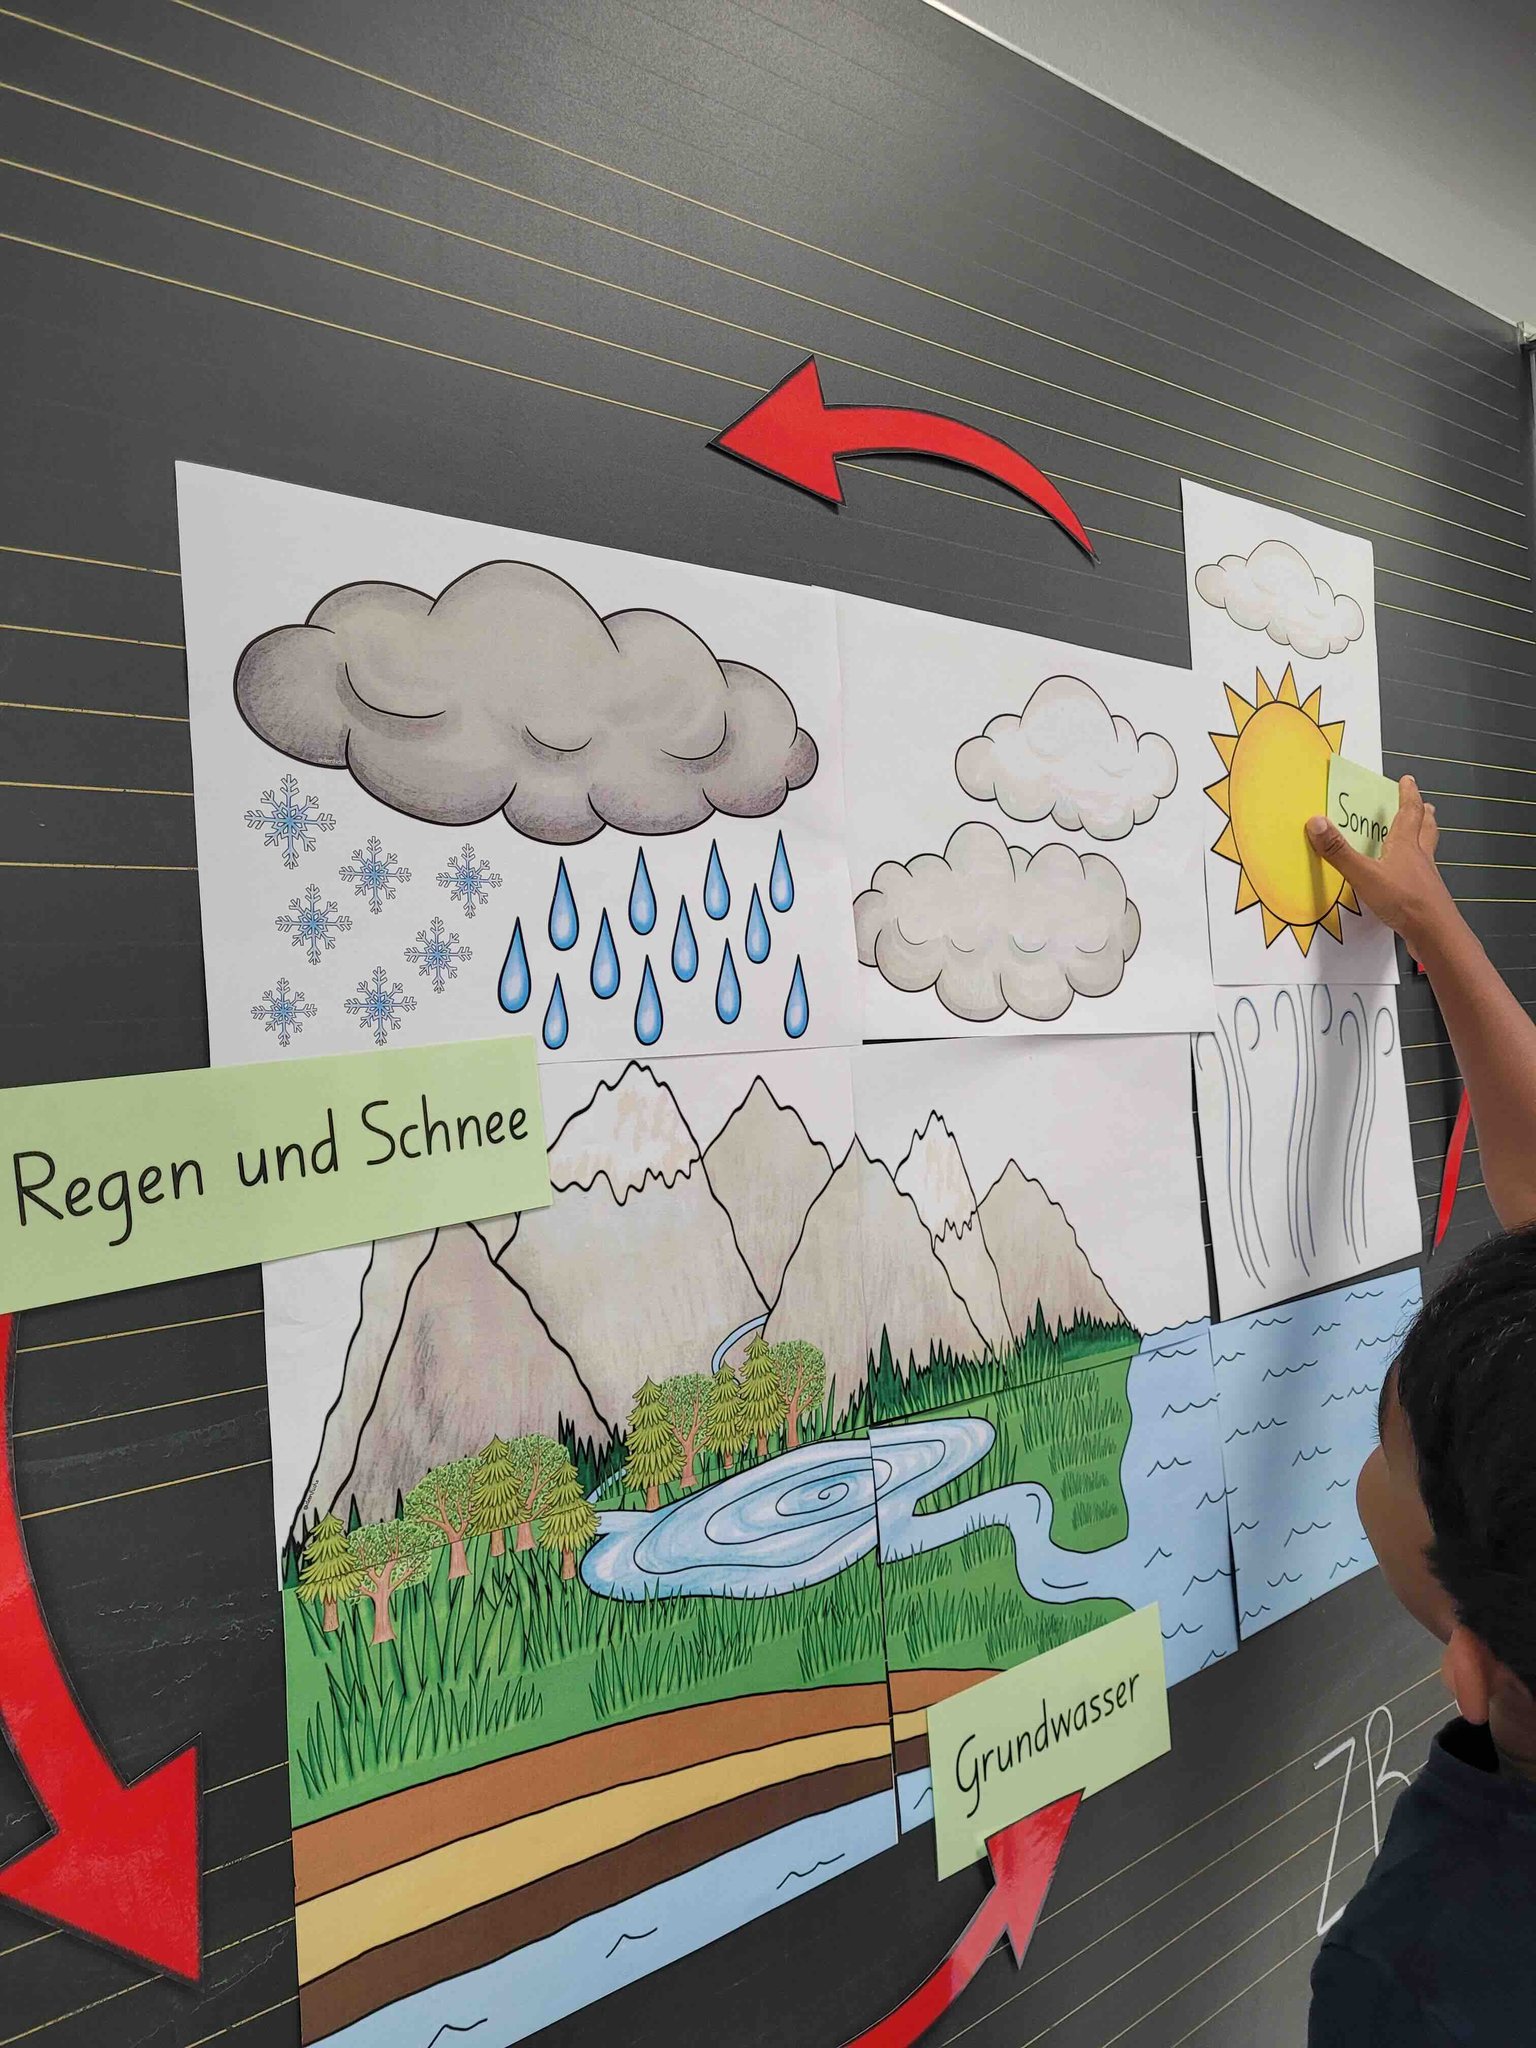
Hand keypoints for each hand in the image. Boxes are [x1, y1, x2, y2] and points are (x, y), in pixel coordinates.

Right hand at [1305, 775, 1456, 952]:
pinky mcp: (1427, 898)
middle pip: (1425, 829)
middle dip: (1423, 814)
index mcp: (1406, 845)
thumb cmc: (1403, 899)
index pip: (1408, 812)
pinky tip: (1412, 875)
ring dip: (1425, 838)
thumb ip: (1339, 851)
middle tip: (1424, 805)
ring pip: (1428, 851)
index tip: (1407, 780)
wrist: (1435, 933)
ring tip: (1424, 831)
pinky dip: (1419, 867)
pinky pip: (1424, 875)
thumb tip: (1315, 821)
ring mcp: (1426, 878)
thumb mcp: (1364, 875)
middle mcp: (1420, 857)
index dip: (1407, 794)